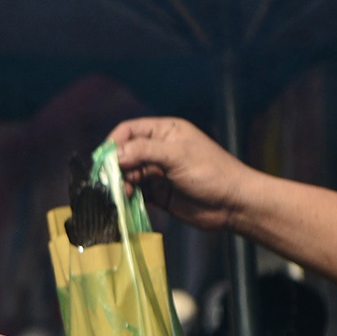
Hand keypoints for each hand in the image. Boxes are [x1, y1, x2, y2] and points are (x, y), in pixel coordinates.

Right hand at [108, 118, 255, 232]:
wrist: (232, 204)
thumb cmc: (211, 173)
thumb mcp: (177, 156)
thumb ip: (144, 152)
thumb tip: (114, 154)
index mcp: (165, 132)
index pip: (129, 131)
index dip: (114, 143)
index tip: (104, 159)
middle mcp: (158, 150)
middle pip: (125, 154)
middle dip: (115, 167)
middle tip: (110, 181)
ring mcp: (157, 172)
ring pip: (127, 175)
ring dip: (120, 183)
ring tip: (123, 193)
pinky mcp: (158, 194)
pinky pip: (135, 193)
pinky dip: (127, 197)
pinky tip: (126, 202)